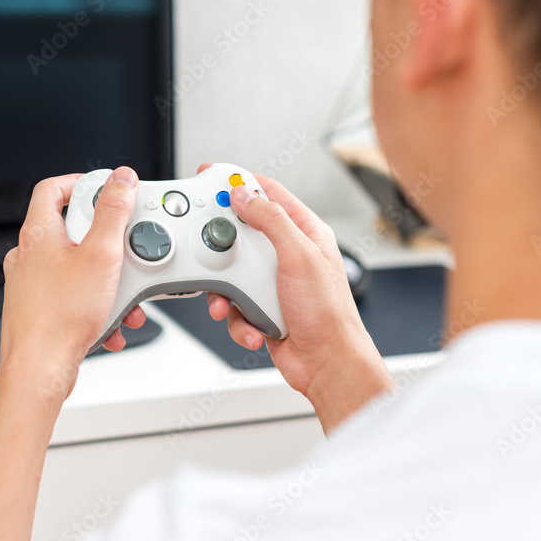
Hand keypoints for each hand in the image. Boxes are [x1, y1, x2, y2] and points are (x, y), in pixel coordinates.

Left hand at [0, 168, 146, 399]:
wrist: (40, 371)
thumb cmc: (60, 319)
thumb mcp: (101, 255)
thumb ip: (113, 212)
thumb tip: (119, 180)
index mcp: (38, 234)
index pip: (52, 188)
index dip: (80, 182)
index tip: (106, 189)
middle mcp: (28, 256)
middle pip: (73, 231)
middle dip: (108, 245)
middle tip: (124, 254)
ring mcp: (31, 284)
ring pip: (77, 269)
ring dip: (107, 282)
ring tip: (122, 298)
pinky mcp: (40, 310)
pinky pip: (74, 297)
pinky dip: (96, 306)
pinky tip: (112, 322)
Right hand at [201, 164, 392, 431]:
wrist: (327, 364)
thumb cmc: (329, 314)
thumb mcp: (299, 256)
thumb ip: (271, 220)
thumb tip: (244, 195)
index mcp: (304, 232)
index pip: (268, 194)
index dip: (238, 182)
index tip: (213, 176)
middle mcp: (288, 254)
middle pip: (241, 234)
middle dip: (222, 248)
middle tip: (211, 251)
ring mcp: (273, 281)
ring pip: (231, 272)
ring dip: (226, 292)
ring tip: (230, 303)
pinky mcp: (261, 307)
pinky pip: (234, 304)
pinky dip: (238, 318)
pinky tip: (254, 326)